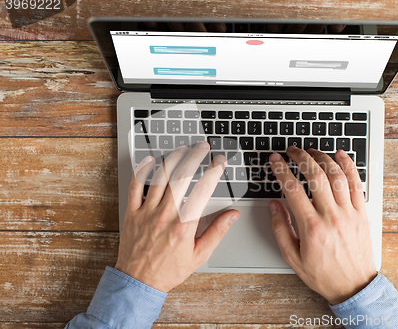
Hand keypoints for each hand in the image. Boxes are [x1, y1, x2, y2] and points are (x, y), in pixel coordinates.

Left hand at [115, 142, 239, 291]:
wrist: (139, 282)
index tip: (219, 162)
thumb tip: (232, 215)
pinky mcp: (133, 213)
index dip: (213, 172)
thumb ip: (217, 232)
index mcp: (184, 225)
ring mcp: (147, 212)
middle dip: (194, 157)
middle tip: (202, 147)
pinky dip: (142, 171)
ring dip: (173, 159)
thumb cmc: (169, 270)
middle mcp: (165, 215)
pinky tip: (151, 160)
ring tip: (183, 149)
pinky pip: (135, 186)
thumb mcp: (199, 255)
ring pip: (160, 177)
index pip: (203, 190)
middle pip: (181, 177)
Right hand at [269, 147, 375, 304]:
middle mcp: (331, 216)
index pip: (292, 189)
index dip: (281, 170)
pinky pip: (357, 183)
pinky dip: (349, 166)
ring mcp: (349, 213)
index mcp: (311, 227)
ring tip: (311, 151)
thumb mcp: (292, 257)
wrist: (353, 286)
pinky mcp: (362, 212)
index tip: (275, 160)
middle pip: (315, 176)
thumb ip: (280, 229)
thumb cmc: (323, 274)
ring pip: (336, 175)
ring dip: (323, 158)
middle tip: (292, 150)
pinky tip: (340, 155)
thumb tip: (274, 205)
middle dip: (301, 157)